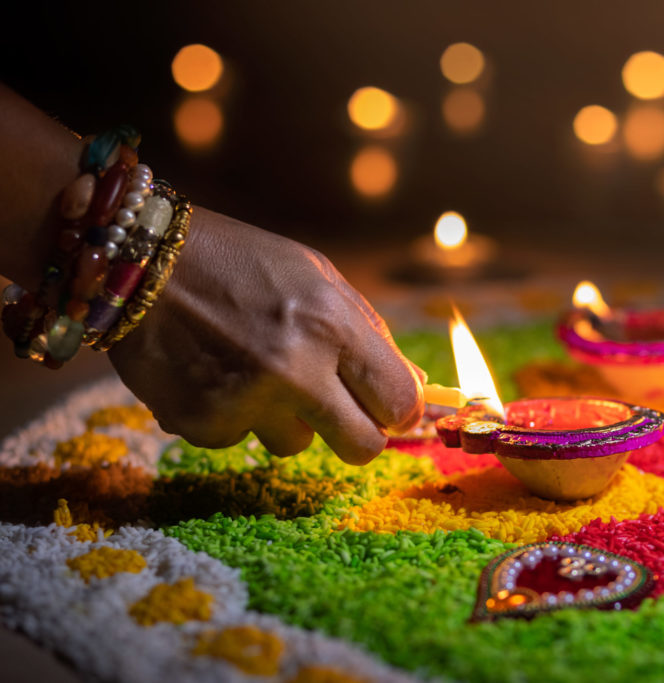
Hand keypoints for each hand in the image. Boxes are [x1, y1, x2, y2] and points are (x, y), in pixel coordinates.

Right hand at [109, 207, 423, 463]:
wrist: (143, 261)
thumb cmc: (243, 263)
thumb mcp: (319, 277)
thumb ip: (370, 333)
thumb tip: (417, 390)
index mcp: (333, 325)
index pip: (399, 401)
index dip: (399, 409)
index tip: (388, 407)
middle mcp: (295, 369)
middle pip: (361, 446)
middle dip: (359, 436)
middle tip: (339, 416)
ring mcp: (246, 401)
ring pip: (295, 445)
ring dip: (284, 419)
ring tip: (253, 370)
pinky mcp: (202, 423)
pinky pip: (239, 440)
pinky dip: (232, 415)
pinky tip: (213, 373)